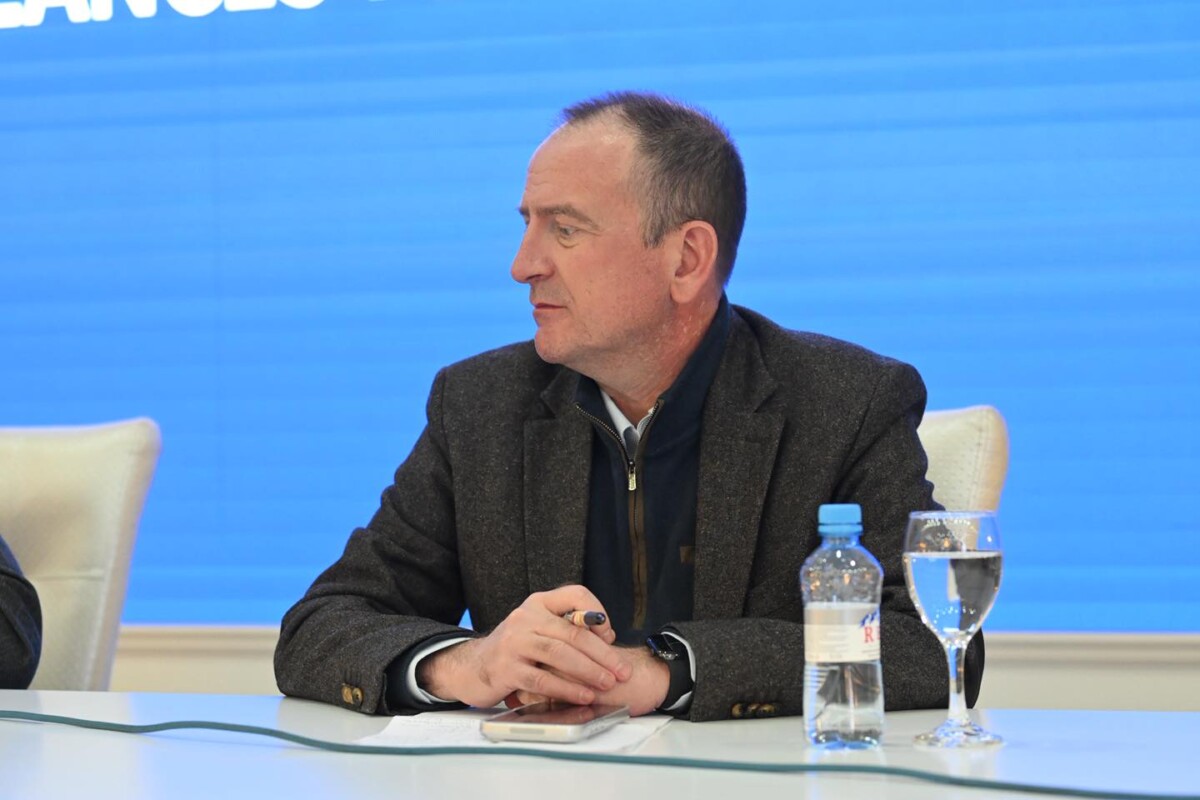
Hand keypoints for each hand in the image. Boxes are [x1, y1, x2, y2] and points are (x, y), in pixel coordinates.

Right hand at [417, 586, 631, 708]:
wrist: (473, 667)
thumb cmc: (516, 650)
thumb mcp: (539, 629)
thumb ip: (567, 628)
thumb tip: (606, 637)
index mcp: (538, 603)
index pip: (575, 594)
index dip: (597, 611)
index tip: (610, 634)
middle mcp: (525, 617)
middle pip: (572, 632)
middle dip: (603, 653)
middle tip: (623, 670)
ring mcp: (514, 642)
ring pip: (559, 654)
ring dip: (589, 671)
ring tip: (608, 683)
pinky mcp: (506, 669)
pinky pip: (543, 679)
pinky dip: (567, 688)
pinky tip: (584, 696)